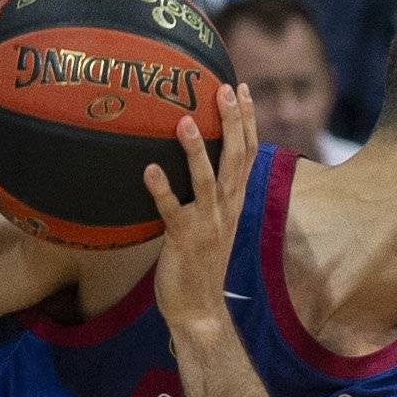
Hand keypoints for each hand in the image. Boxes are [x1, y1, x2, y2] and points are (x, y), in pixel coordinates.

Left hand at [147, 81, 256, 338]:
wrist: (200, 310)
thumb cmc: (199, 264)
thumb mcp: (211, 223)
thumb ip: (206, 193)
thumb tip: (189, 162)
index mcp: (234, 202)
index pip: (247, 153)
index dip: (246, 120)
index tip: (241, 87)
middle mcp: (226, 209)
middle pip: (235, 158)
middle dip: (232, 121)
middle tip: (224, 88)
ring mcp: (208, 225)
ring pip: (206, 181)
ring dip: (195, 150)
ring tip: (184, 120)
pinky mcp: (185, 241)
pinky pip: (172, 212)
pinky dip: (162, 190)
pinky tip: (149, 169)